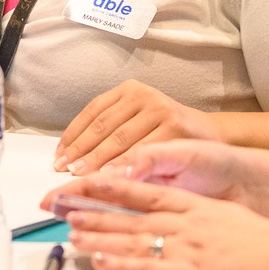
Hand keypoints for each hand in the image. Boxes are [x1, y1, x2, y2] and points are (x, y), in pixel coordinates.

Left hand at [53, 80, 220, 173]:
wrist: (210, 136)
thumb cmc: (167, 134)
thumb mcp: (138, 122)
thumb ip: (110, 134)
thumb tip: (70, 158)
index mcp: (129, 90)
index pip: (92, 112)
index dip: (72, 136)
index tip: (58, 158)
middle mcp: (143, 95)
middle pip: (103, 127)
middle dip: (81, 152)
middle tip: (65, 172)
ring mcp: (160, 109)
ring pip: (120, 139)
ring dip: (98, 161)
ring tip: (81, 178)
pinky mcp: (175, 127)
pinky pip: (142, 151)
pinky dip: (124, 166)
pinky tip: (112, 179)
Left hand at [58, 175, 268, 269]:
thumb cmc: (262, 241)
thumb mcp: (227, 216)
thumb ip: (199, 216)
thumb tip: (179, 218)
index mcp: (192, 206)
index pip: (142, 191)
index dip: (109, 186)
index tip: (84, 181)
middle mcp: (183, 223)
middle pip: (129, 214)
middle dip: (91, 210)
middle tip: (60, 206)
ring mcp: (184, 248)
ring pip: (132, 239)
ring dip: (99, 237)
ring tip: (71, 234)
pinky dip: (122, 266)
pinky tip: (101, 263)